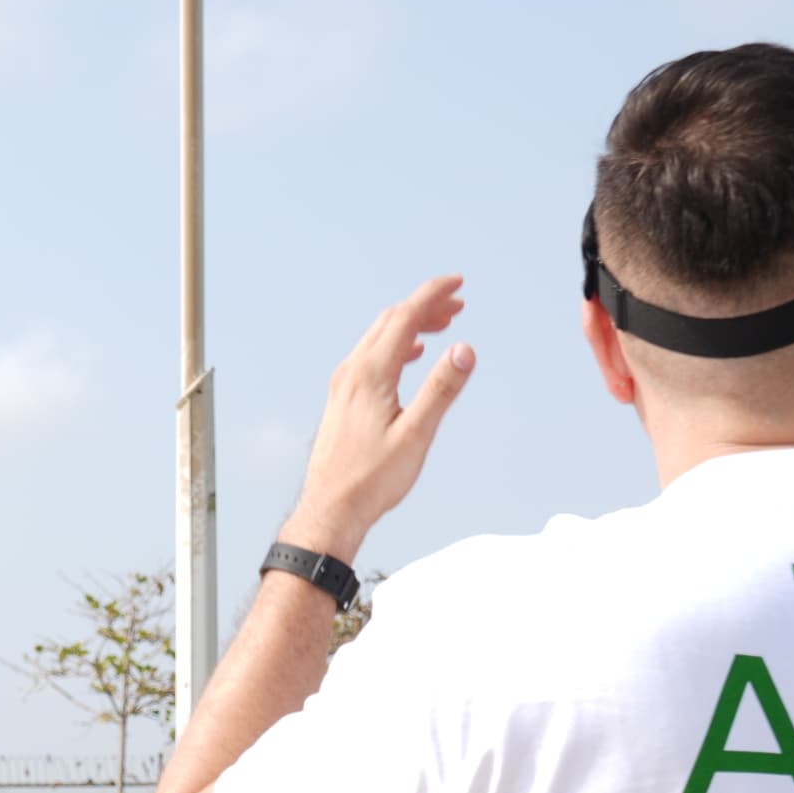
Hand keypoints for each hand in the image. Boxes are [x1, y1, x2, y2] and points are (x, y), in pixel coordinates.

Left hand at [284, 277, 473, 564]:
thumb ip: (440, 390)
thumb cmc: (373, 480)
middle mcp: (352, 372)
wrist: (330, 509)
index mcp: (371, 374)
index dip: (432, 295)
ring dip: (410, 324)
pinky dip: (395, 344)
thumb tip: (464, 349)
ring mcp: (343, 385)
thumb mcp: (416, 435)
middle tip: (458, 304)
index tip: (458, 283)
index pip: (405, 317)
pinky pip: (369, 356)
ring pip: (378, 337)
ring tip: (441, 324)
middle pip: (391, 321)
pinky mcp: (341, 399)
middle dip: (425, 306)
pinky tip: (410, 355)